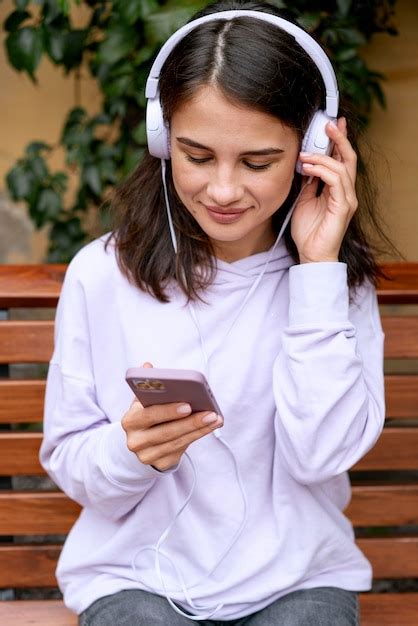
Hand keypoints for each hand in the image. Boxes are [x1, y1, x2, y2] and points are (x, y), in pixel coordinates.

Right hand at [121, 363, 222, 470]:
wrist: (140, 442)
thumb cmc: (146, 415)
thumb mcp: (143, 401)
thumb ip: (147, 385)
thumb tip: (147, 366)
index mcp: (129, 421)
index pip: (149, 415)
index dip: (168, 411)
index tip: (187, 405)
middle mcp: (135, 441)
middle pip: (166, 432)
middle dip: (190, 422)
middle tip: (210, 413)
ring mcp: (146, 455)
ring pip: (176, 442)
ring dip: (199, 430)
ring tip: (215, 418)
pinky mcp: (159, 464)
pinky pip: (181, 451)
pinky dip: (197, 437)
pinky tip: (209, 427)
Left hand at [292, 117, 357, 263]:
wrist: (311, 255)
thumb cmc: (308, 231)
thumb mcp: (304, 200)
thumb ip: (308, 183)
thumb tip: (304, 164)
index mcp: (337, 190)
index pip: (342, 160)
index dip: (338, 142)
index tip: (331, 125)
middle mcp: (346, 192)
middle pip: (348, 159)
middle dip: (339, 139)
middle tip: (328, 124)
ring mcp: (347, 199)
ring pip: (342, 167)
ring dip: (322, 157)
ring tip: (305, 154)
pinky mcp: (343, 207)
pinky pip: (336, 181)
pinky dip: (322, 170)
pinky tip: (308, 168)